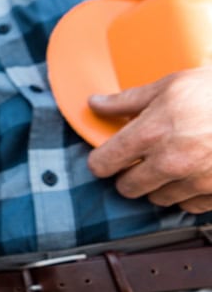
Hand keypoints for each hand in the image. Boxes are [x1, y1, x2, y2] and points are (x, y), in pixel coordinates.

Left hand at [87, 67, 211, 213]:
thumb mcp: (169, 86)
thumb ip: (126, 101)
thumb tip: (95, 104)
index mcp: (150, 134)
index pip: (103, 164)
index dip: (103, 160)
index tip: (107, 157)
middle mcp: (170, 162)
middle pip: (127, 188)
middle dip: (130, 175)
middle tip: (142, 160)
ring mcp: (196, 181)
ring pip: (158, 198)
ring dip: (160, 185)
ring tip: (174, 163)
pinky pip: (189, 205)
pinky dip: (189, 193)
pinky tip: (196, 173)